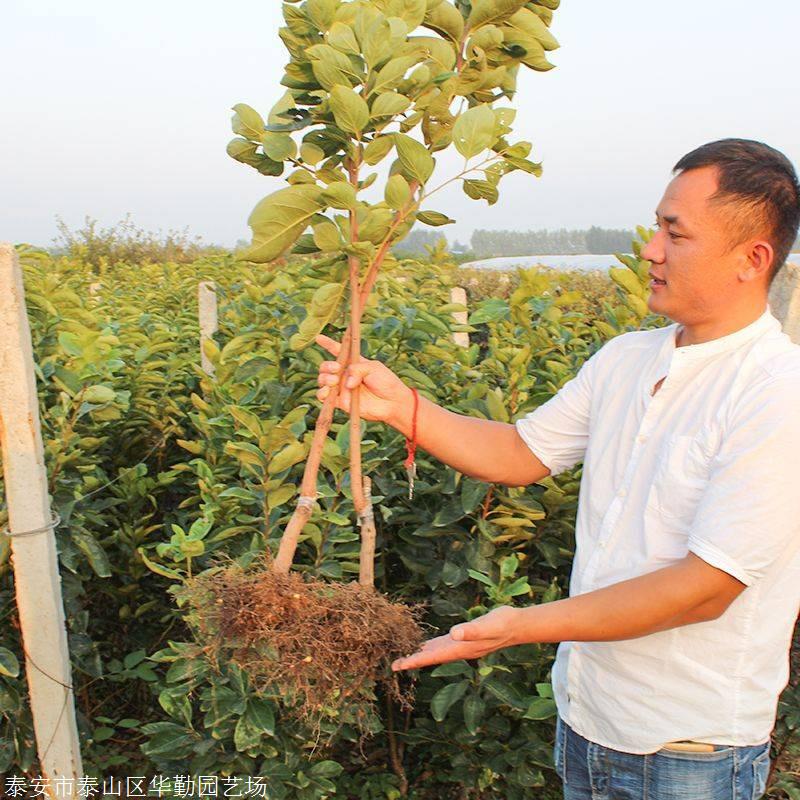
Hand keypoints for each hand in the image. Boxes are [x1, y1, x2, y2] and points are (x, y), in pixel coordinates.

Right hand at [315, 334, 411, 425]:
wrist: (393, 402)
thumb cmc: (386, 382)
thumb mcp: (374, 368)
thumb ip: (357, 370)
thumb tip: (346, 383)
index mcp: (353, 363)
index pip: (338, 351)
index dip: (328, 344)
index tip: (319, 338)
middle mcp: (345, 375)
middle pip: (326, 367)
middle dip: (327, 366)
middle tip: (337, 369)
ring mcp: (342, 388)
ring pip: (323, 381)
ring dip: (324, 379)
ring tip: (334, 381)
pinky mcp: (341, 402)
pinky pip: (325, 398)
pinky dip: (322, 394)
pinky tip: (326, 392)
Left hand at [391, 606, 520, 670]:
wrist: (517, 625)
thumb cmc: (503, 623)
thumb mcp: (488, 625)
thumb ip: (472, 630)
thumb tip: (454, 633)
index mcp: (461, 648)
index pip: (433, 656)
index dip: (415, 661)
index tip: (399, 666)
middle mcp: (459, 649)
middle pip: (431, 658)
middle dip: (413, 661)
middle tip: (393, 665)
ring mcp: (462, 645)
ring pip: (436, 652)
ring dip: (420, 655)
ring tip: (404, 657)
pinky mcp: (464, 638)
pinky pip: (443, 644)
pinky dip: (432, 646)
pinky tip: (426, 645)